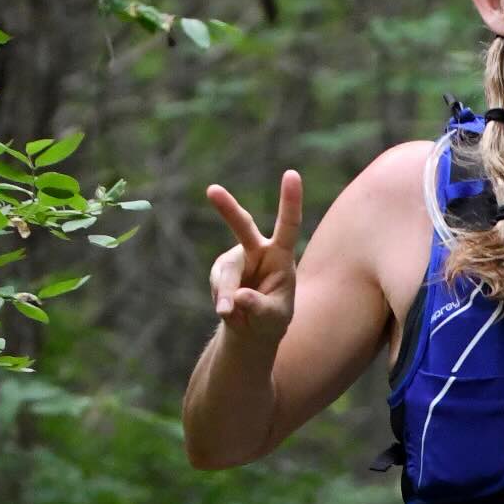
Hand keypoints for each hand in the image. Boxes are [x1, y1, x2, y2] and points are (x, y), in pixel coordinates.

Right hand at [206, 170, 302, 353]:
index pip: (287, 225)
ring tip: (230, 314)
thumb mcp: (273, 318)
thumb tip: (238, 297)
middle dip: (227, 209)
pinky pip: (217, 285)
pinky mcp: (221, 270)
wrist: (252, 329)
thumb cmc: (271, 319)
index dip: (290, 201)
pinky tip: (229, 310)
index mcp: (281, 256)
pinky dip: (221, 300)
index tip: (291, 174)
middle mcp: (258, 250)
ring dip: (225, 294)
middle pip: (242, 226)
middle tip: (212, 190)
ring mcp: (236, 258)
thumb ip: (259, 307)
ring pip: (226, 272)